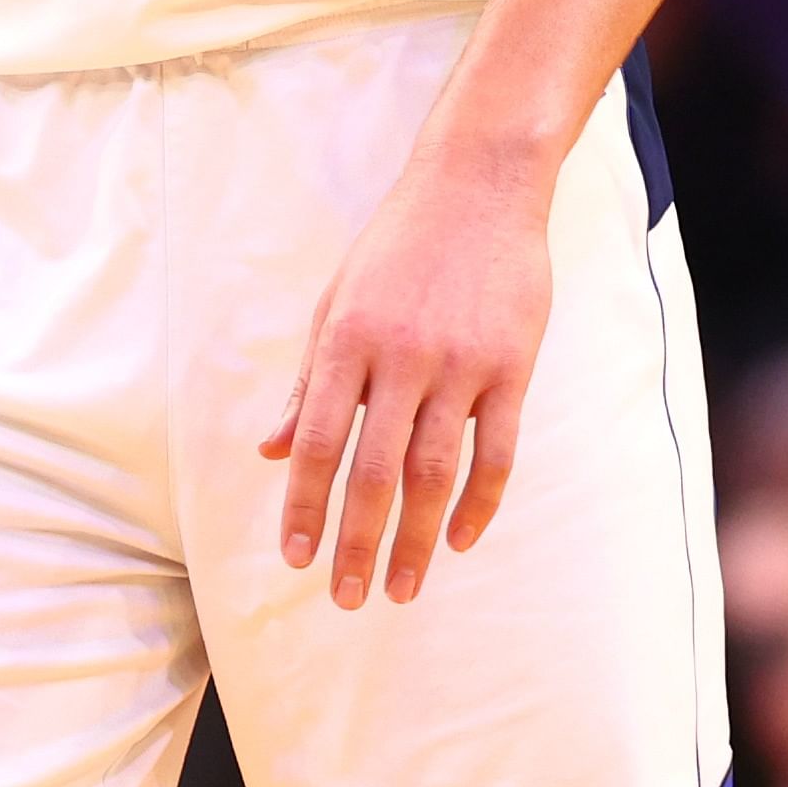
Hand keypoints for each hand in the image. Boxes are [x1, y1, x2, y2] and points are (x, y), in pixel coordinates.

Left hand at [263, 137, 553, 607]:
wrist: (477, 187)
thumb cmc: (396, 249)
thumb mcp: (336, 303)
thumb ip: (310, 383)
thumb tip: (275, 452)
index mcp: (347, 340)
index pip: (321, 442)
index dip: (307, 505)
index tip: (298, 560)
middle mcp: (401, 357)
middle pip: (375, 469)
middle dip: (357, 541)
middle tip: (348, 599)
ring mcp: (462, 364)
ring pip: (435, 471)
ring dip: (415, 538)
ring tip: (401, 589)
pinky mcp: (512, 366)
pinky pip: (498, 450)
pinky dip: (480, 502)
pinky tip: (459, 539)